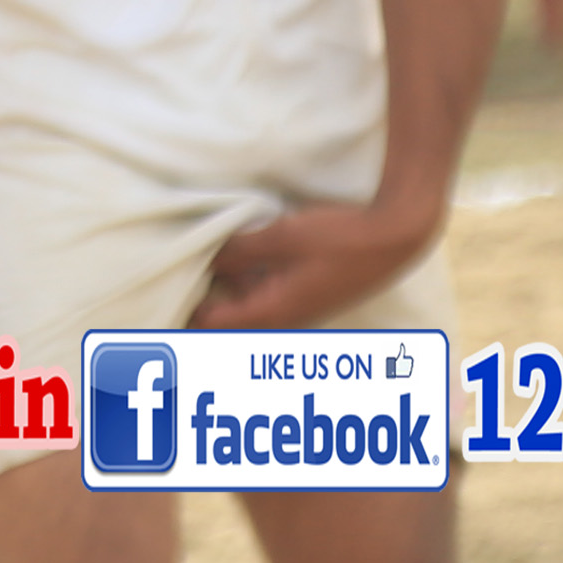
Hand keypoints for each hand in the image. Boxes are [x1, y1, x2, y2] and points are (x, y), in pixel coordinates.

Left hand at [191, 197, 438, 333]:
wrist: (398, 235)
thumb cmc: (340, 237)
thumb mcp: (278, 237)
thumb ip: (236, 251)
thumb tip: (201, 260)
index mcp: (272, 312)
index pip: (211, 326)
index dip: (184, 309)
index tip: (164, 289)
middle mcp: (283, 320)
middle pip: (226, 324)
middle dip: (200, 305)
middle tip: (175, 280)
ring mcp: (297, 311)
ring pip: (246, 311)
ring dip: (225, 294)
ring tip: (201, 266)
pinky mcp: (307, 297)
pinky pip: (265, 298)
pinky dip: (247, 285)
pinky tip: (239, 259)